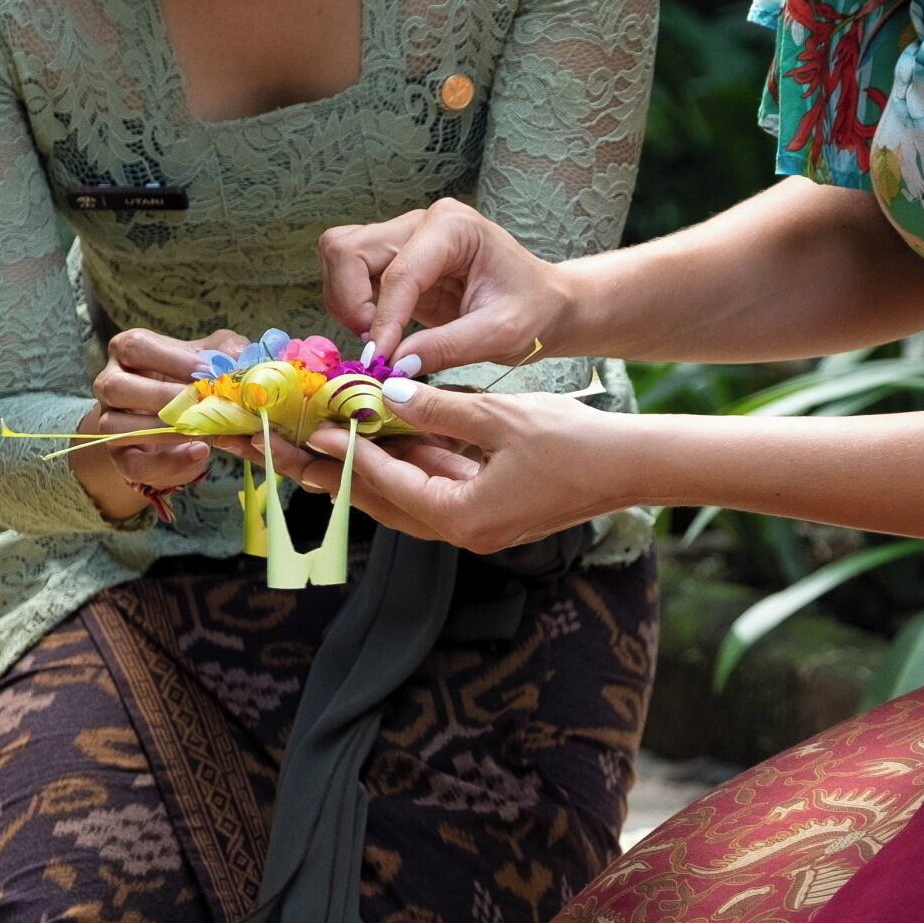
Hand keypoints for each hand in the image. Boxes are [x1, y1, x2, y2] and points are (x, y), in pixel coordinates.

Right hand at [76, 326, 242, 521]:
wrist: (185, 418)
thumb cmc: (195, 376)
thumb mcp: (214, 355)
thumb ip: (228, 350)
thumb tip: (240, 359)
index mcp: (128, 351)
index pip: (135, 347)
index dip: (171, 359)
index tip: (207, 372)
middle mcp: (109, 383)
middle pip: (116, 387)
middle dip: (162, 396)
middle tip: (201, 402)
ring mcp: (109, 421)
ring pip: (116, 427)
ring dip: (161, 430)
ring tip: (202, 429)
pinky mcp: (121, 456)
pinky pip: (132, 463)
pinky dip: (168, 461)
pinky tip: (199, 451)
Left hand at [262, 386, 619, 553]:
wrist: (634, 467)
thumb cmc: (576, 443)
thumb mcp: (502, 417)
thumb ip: (439, 407)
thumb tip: (386, 391)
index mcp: (464, 518)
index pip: (388, 483)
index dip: (347, 452)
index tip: (311, 427)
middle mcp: (464, 531)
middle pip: (383, 504)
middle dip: (335, 475)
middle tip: (289, 452)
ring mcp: (477, 525)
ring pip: (405, 499)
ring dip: (366, 470)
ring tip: (319, 445)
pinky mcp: (490, 511)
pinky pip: (434, 490)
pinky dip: (407, 466)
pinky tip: (383, 438)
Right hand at [321, 198, 570, 375]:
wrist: (544, 305)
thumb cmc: (533, 311)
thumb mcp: (501, 334)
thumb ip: (448, 348)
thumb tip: (395, 366)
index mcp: (453, 227)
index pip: (398, 271)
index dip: (384, 318)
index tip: (383, 360)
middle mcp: (421, 223)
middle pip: (348, 249)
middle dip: (350, 302)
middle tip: (377, 346)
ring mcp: (404, 239)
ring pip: (340, 258)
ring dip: (347, 303)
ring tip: (383, 339)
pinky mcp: (395, 262)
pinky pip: (350, 277)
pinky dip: (354, 307)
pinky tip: (385, 334)